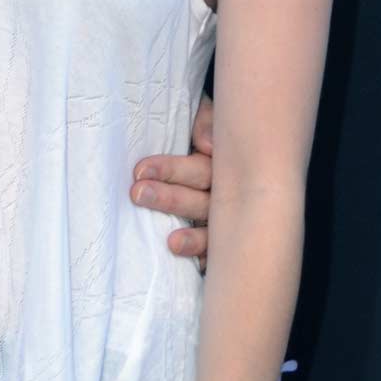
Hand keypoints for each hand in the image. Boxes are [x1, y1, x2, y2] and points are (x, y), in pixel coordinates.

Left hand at [133, 91, 213, 263]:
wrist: (242, 148)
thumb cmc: (205, 133)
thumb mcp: (206, 113)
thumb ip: (206, 121)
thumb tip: (209, 146)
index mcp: (220, 165)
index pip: (198, 169)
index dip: (170, 170)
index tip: (139, 170)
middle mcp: (227, 195)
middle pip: (201, 201)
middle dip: (170, 199)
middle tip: (138, 194)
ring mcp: (228, 222)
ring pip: (211, 231)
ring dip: (192, 238)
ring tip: (171, 243)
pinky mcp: (225, 246)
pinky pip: (219, 257)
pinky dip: (209, 261)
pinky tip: (196, 266)